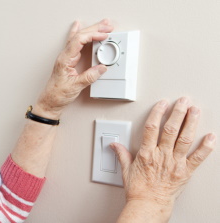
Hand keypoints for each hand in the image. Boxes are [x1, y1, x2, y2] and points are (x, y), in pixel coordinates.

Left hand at [35, 19, 113, 118]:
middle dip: (94, 29)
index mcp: (64, 59)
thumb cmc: (57, 95)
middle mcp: (64, 56)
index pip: (78, 41)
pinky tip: (79, 27)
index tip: (104, 35)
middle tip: (107, 25)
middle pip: (79, 36)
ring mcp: (66, 57)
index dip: (92, 35)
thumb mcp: (75, 86)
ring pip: (78, 38)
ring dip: (90, 30)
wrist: (50, 102)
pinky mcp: (68, 61)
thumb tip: (102, 68)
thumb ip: (89, 76)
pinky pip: (75, 43)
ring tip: (102, 24)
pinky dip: (80, 35)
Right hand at [112, 98, 215, 212]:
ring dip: (191, 123)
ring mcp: (174, 163)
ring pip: (184, 139)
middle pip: (170, 129)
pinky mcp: (185, 172)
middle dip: (178, 113)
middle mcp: (161, 156)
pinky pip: (198, 158)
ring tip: (195, 111)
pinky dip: (206, 147)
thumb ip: (122, 154)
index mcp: (146, 154)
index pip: (151, 128)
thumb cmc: (138, 190)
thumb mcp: (126, 170)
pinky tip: (210, 137)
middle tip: (183, 101)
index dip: (157, 113)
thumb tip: (114, 145)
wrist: (148, 205)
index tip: (163, 103)